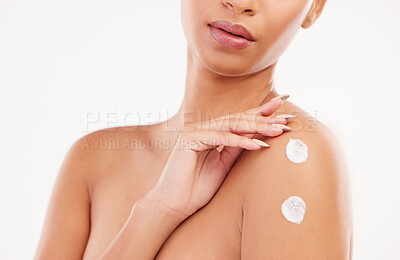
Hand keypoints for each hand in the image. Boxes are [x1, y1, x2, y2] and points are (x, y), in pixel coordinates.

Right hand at [150, 95, 291, 218]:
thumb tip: (258, 138)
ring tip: (278, 129)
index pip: (239, 121)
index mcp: (211, 133)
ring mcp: (194, 131)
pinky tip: (258, 145)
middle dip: (264, 117)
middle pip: (238, 119)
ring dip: (257, 128)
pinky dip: (240, 141)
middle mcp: (202, 128)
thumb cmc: (196, 188)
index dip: (261, 115)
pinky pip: (220, 138)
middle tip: (286, 115)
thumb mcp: (223, 165)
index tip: (283, 111)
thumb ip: (236, 149)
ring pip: (231, 125)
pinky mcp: (189, 140)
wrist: (173, 205)